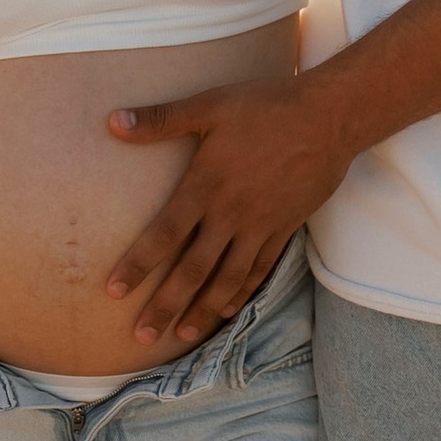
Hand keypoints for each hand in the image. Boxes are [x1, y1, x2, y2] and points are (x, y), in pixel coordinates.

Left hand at [103, 74, 353, 345]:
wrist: (329, 117)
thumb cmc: (266, 106)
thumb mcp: (210, 105)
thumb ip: (161, 119)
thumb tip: (112, 122)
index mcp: (206, 186)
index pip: (163, 235)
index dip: (137, 265)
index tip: (113, 291)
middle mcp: (230, 214)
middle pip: (192, 269)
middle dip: (165, 305)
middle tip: (142, 335)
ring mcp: (259, 226)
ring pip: (227, 279)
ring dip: (203, 310)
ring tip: (181, 335)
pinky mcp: (284, 228)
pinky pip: (260, 270)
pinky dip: (241, 294)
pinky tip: (226, 311)